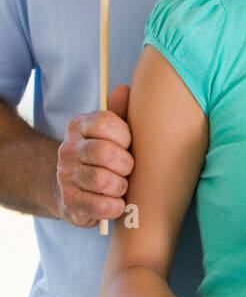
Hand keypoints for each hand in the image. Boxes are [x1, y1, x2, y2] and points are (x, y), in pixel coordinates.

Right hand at [56, 84, 134, 226]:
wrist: (72, 188)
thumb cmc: (102, 156)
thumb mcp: (110, 131)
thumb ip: (119, 111)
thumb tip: (123, 89)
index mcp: (78, 126)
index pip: (105, 123)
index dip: (124, 136)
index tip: (128, 144)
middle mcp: (68, 150)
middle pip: (104, 152)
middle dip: (125, 163)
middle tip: (129, 168)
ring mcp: (66, 177)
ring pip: (101, 180)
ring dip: (120, 185)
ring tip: (122, 185)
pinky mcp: (69, 204)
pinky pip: (100, 206)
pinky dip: (115, 206)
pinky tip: (117, 202)